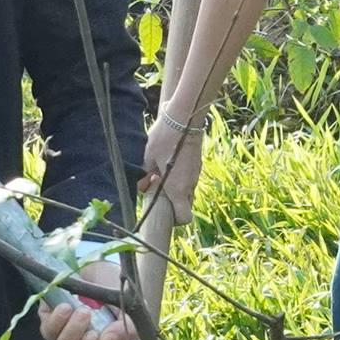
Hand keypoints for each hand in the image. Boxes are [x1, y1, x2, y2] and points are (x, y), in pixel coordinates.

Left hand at [38, 257, 139, 339]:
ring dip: (72, 334)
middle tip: (94, 335)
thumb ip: (127, 328)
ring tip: (83, 312)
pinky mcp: (49, 322)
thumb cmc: (118, 290)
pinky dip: (57, 321)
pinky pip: (47, 331)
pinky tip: (66, 307)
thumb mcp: (130, 308)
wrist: (97, 264)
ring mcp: (67, 339)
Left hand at [141, 115, 204, 233]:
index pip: (184, 218)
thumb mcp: (147, 158)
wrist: (184, 118)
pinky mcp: (197, 165)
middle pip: (185, 206)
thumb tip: (141, 187)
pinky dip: (180, 180)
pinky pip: (189, 180)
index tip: (162, 212)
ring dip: (175, 191)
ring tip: (161, 176)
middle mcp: (189, 185)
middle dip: (172, 204)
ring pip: (187, 193)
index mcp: (177, 188)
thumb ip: (143, 177)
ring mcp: (196, 175)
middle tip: (157, 192)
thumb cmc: (164, 139)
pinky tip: (169, 165)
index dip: (175, 221)